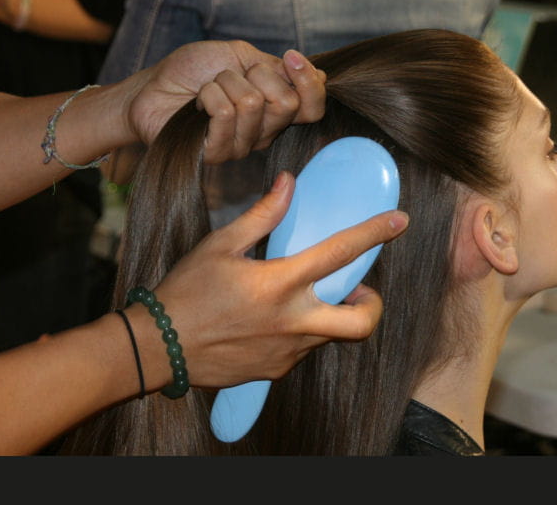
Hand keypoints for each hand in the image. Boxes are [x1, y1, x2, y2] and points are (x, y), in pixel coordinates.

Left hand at [123, 40, 325, 163]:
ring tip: (208, 89)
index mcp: (275, 109)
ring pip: (253, 104)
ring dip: (225, 83)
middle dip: (257, 75)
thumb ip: (276, 68)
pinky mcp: (216, 152)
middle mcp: (264, 132)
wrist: (153, 86)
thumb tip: (316, 74)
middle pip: (287, 104)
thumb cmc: (194, 70)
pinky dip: (208, 95)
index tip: (290, 57)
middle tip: (231, 75)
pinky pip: (225, 114)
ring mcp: (241, 145)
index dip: (310, 83)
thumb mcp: (242, 56)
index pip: (314, 108)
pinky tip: (197, 103)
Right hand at [152, 171, 408, 388]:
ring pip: (332, 336)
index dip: (374, 233)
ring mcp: (286, 353)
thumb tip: (287, 183)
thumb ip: (261, 215)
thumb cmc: (185, 292)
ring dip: (332, 315)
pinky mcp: (275, 372)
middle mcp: (292, 322)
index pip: (339, 252)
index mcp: (279, 284)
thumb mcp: (219, 246)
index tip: (399, 220)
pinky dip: (302, 333)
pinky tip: (274, 322)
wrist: (157, 349)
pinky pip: (304, 351)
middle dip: (372, 304)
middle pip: (361, 323)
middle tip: (358, 289)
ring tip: (307, 300)